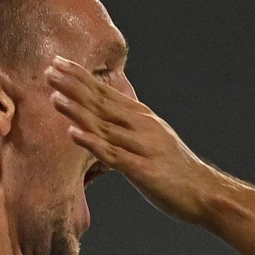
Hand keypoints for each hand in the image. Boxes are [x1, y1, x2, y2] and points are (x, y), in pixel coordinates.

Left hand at [46, 57, 219, 224]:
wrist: (205, 192)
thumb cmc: (176, 169)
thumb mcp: (154, 138)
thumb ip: (130, 126)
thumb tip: (105, 118)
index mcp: (142, 117)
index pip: (106, 92)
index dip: (81, 77)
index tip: (59, 62)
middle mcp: (142, 126)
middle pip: (102, 103)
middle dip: (74, 86)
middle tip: (49, 69)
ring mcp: (142, 147)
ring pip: (104, 125)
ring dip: (77, 110)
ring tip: (53, 96)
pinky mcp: (142, 170)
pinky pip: (112, 155)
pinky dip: (92, 143)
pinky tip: (72, 134)